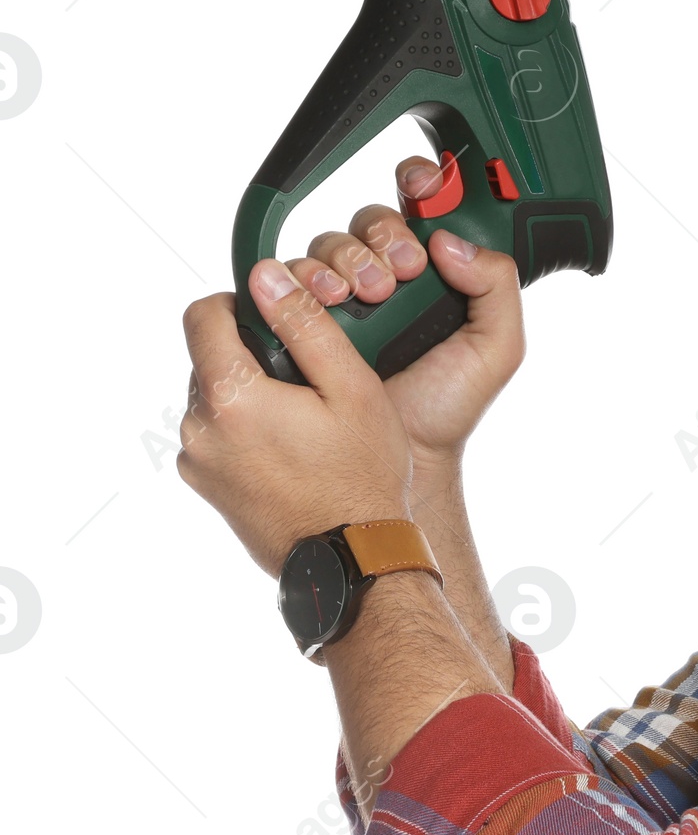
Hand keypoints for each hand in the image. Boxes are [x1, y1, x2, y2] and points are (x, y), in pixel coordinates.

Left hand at [178, 264, 412, 574]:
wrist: (351, 558)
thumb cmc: (361, 474)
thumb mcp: (351, 387)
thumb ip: (305, 324)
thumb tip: (265, 276)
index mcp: (230, 395)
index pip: (201, 315)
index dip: (239, 304)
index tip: (277, 319)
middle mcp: (199, 427)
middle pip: (209, 358)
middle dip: (250, 355)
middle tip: (307, 380)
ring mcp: (198, 462)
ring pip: (212, 398)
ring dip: (248, 395)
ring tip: (303, 421)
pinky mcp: (206, 487)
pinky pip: (216, 437)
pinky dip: (244, 432)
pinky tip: (290, 451)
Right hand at [283, 156, 525, 468]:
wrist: (398, 454)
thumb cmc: (447, 405)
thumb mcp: (495, 347)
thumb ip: (497, 287)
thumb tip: (450, 240)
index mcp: (433, 271)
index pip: (421, 205)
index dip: (419, 182)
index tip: (422, 186)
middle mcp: (384, 274)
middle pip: (369, 222)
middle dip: (383, 238)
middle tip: (399, 275)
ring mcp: (340, 295)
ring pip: (328, 245)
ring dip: (343, 260)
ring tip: (362, 296)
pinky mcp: (299, 316)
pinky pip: (288, 278)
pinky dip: (301, 279)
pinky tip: (322, 300)